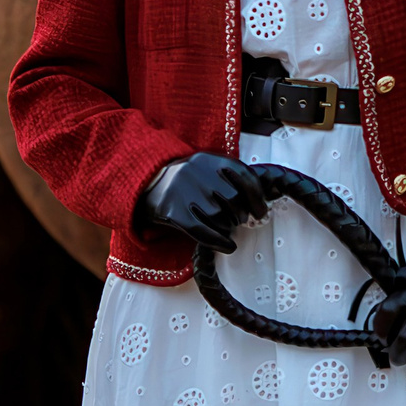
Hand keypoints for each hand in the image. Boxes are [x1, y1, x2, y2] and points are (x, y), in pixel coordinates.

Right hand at [134, 154, 267, 253]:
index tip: (260, 211)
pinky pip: (201, 230)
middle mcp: (195, 171)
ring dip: (227, 228)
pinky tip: (228, 246)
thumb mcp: (205, 170)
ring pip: (217, 216)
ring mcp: (181, 190)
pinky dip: (218, 241)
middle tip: (238, 221)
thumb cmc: (184, 182)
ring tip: (226, 230)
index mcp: (208, 159)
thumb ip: (229, 179)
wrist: (144, 183)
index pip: (243, 176)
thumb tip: (258, 205)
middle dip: (240, 215)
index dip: (256, 197)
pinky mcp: (170, 210)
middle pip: (232, 199)